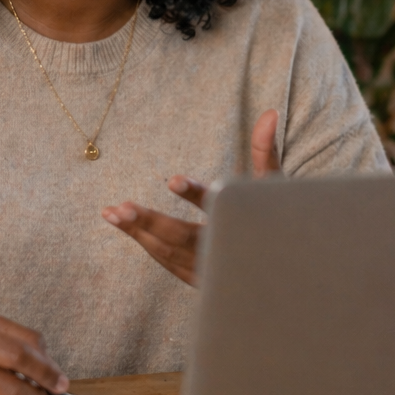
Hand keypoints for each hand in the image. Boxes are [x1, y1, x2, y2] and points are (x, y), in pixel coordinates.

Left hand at [102, 108, 281, 286]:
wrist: (280, 269)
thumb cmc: (273, 219)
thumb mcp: (271, 185)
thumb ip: (264, 150)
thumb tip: (268, 113)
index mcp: (240, 222)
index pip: (218, 206)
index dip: (196, 194)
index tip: (173, 180)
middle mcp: (224, 250)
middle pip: (183, 238)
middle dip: (152, 222)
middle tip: (123, 208)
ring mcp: (210, 270)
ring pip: (168, 253)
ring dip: (139, 233)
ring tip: (113, 213)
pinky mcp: (198, 280)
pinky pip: (166, 262)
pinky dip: (145, 243)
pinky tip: (125, 227)